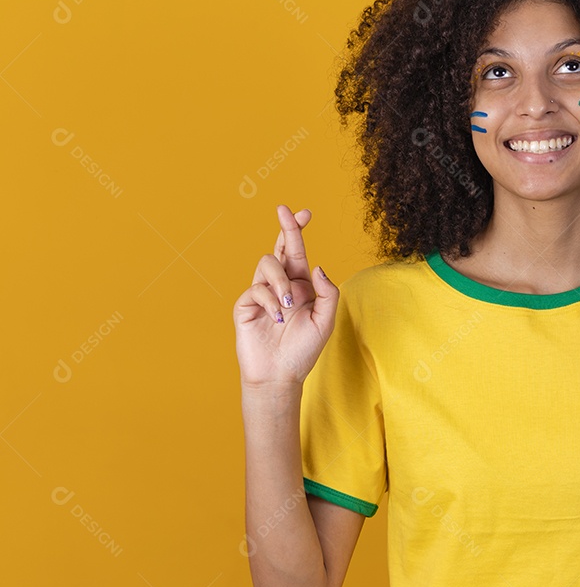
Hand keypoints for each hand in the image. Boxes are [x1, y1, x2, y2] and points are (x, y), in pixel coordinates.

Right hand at [232, 205, 339, 387]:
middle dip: (285, 228)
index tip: (305, 212)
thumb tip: (318, 266)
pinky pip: (256, 288)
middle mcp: (281, 285)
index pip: (298, 252)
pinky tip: (277, 318)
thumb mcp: (325, 321)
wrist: (279, 375)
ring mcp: (262, 293)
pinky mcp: (246, 304)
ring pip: (267, 264)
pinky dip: (270, 300)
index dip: (298, 230)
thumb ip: (327, 293)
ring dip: (280, 280)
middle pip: (280, 248)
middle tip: (285, 211)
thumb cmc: (303, 350)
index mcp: (301, 285)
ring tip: (288, 303)